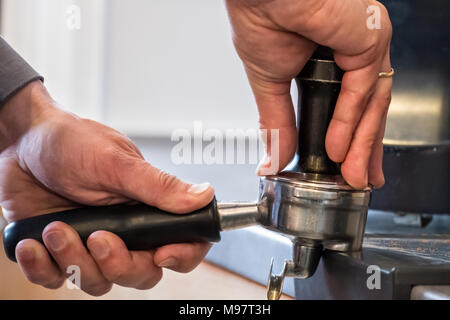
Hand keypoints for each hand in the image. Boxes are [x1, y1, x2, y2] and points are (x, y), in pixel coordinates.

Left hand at [0, 81, 213, 294]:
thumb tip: (204, 195)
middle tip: (97, 238)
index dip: (182, 255)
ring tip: (55, 228)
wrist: (22, 141)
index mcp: (147, 208)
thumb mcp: (116, 162)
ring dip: (75, 261)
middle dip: (119, 265)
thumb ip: (158, 186)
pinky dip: (42, 268)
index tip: (162, 252)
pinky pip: (57, 279)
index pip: (183, 241)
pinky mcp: (59, 251)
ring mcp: (91, 244)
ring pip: (100, 282)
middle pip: (142, 273)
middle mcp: (125, 230)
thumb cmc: (72, 142)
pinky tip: (33, 243)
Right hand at [226, 0, 391, 187]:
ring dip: (360, 145)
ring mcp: (364, 46)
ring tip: (350, 175)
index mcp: (331, 62)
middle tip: (359, 179)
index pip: (351, 108)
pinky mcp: (369, 40)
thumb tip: (273, 159)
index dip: (351, 140)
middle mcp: (353, 53)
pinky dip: (350, 121)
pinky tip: (338, 146)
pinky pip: (364, 89)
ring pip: (372, 105)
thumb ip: (278, 124)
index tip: (345, 166)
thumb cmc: (263, 17)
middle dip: (365, 150)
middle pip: (369, 111)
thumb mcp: (270, 84)